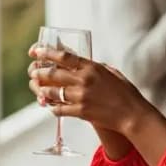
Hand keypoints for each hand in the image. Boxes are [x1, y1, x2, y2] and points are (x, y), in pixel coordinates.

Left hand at [28, 44, 144, 135]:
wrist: (132, 115)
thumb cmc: (125, 93)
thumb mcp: (112, 73)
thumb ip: (96, 67)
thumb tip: (84, 64)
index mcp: (92, 67)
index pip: (64, 56)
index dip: (46, 52)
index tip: (36, 51)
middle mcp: (84, 80)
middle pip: (53, 73)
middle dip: (39, 72)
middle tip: (33, 72)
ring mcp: (81, 97)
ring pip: (53, 92)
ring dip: (43, 91)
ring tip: (39, 90)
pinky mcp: (81, 112)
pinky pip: (59, 109)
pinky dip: (52, 107)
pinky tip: (50, 106)